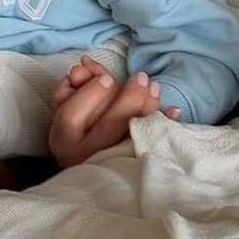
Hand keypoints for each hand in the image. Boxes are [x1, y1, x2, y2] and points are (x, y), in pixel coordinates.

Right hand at [48, 59, 177, 167]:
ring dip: (148, 107)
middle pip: (108, 126)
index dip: (90, 93)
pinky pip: (154, 145)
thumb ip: (79, 84)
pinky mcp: (135, 166)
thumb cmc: (84, 129)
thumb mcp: (73, 108)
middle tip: (140, 76)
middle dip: (128, 97)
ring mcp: (111, 163)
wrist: (99, 174)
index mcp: (65, 141)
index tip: (108, 78)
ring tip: (154, 86)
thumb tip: (85, 64)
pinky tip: (173, 110)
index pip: (71, 116)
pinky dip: (165, 126)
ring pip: (132, 135)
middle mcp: (86, 156)